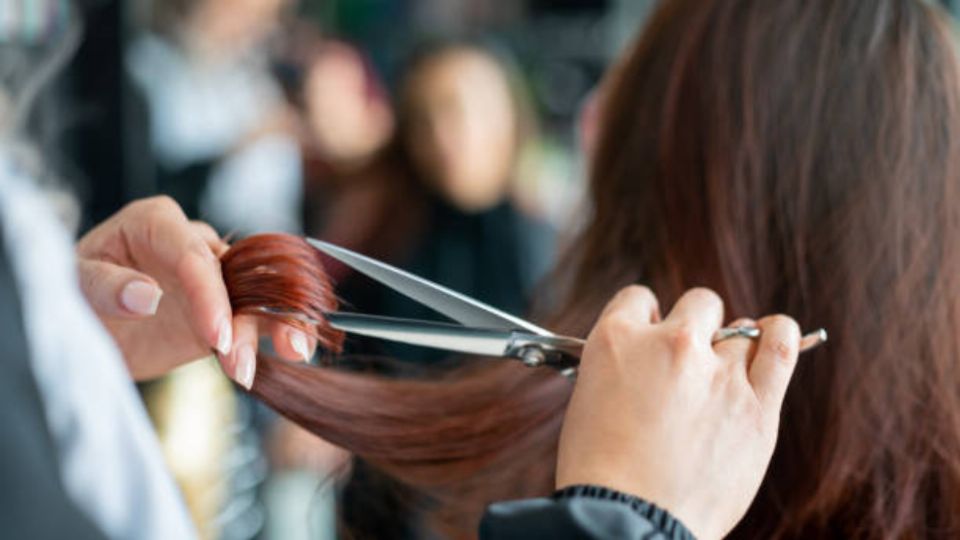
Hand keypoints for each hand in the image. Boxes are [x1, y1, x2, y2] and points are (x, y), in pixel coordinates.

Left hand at [76, 196, 316, 385]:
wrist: (81, 328)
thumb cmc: (69, 293)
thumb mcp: (72, 285)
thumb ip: (104, 286)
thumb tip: (145, 296)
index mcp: (155, 222)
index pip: (192, 253)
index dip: (209, 293)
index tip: (214, 334)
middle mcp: (191, 245)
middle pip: (234, 273)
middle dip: (244, 316)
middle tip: (238, 360)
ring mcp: (211, 279)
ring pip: (255, 295)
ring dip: (274, 325)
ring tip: (287, 355)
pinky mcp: (223, 311)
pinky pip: (258, 318)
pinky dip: (278, 333)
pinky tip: (297, 350)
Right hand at [556, 287, 800, 539]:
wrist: (627, 520)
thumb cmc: (600, 471)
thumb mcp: (588, 399)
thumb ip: (623, 367)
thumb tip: (650, 359)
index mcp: (617, 340)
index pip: (639, 299)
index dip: (647, 319)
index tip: (652, 339)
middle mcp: (670, 344)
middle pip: (698, 305)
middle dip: (693, 328)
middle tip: (687, 364)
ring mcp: (717, 372)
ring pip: (740, 328)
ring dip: (733, 343)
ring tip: (728, 367)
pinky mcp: (756, 406)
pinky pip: (780, 347)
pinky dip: (778, 336)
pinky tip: (773, 338)